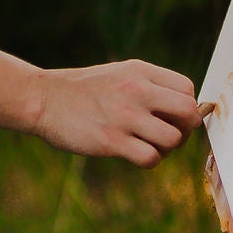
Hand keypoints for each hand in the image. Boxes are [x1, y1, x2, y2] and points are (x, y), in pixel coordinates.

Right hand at [27, 60, 201, 164]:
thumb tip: (186, 109)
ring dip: (166, 149)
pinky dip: (149, 161)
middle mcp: (137, 91)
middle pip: (188, 112)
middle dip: (184, 129)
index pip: (187, 89)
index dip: (185, 107)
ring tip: (149, 146)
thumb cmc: (85, 90)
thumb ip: (151, 86)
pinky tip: (134, 155)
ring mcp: (125, 116)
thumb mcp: (120, 74)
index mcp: (141, 72)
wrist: (44, 99)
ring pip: (173, 139)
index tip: (171, 117)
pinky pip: (151, 158)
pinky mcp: (112, 141)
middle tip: (167, 135)